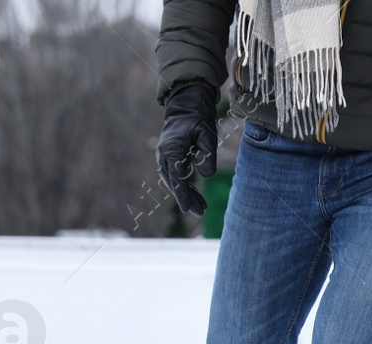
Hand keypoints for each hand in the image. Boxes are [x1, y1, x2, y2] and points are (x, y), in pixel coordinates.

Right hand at [157, 82, 218, 215]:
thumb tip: (206, 174)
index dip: (183, 195)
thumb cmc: (198, 118)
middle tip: (200, 212)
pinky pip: (175, 175)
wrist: (187, 104)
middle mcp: (164, 155)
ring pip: (173, 181)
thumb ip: (208, 153)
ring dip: (186, 194)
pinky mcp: (168, 156)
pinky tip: (195, 194)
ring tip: (201, 207)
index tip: (188, 209)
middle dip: (186, 198)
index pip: (177, 178)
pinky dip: (184, 185)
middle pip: (174, 182)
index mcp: (171, 150)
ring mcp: (164, 156)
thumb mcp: (207, 134)